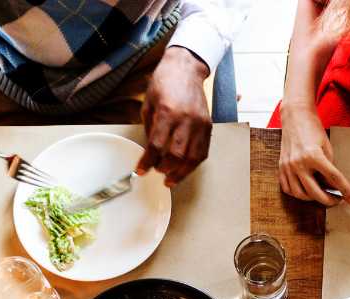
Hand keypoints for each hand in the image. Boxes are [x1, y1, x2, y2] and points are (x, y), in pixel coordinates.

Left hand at [137, 47, 211, 185]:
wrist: (186, 68)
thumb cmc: (165, 82)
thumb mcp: (149, 103)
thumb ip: (150, 128)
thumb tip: (150, 151)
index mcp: (167, 112)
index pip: (157, 146)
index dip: (147, 162)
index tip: (141, 170)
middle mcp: (186, 119)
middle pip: (176, 155)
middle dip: (164, 169)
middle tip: (157, 172)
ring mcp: (200, 123)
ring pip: (192, 158)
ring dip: (181, 173)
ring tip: (171, 179)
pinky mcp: (208, 125)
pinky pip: (203, 152)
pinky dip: (193, 164)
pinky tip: (185, 169)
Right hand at [277, 104, 349, 206]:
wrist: (295, 117)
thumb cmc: (312, 128)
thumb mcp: (326, 146)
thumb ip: (329, 166)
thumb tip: (332, 185)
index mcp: (313, 156)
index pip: (334, 179)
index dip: (346, 191)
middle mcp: (299, 163)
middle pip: (315, 193)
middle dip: (329, 200)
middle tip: (337, 200)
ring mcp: (288, 167)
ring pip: (300, 195)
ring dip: (312, 199)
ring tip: (321, 195)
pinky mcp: (281, 168)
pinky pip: (288, 189)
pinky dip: (298, 194)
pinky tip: (306, 191)